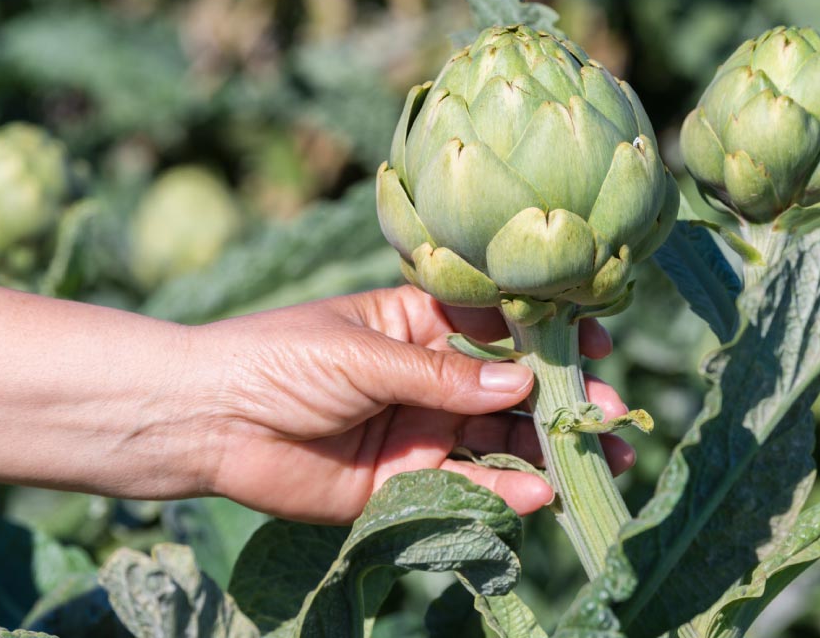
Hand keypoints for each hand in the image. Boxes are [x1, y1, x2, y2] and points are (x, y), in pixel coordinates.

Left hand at [193, 285, 635, 522]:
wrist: (207, 422)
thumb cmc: (280, 359)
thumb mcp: (367, 352)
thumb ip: (447, 377)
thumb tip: (526, 384)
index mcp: (416, 326)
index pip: (498, 329)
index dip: (548, 337)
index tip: (597, 344)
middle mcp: (426, 379)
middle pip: (509, 392)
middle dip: (561, 404)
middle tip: (612, 417)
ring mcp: (418, 431)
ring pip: (497, 442)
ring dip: (546, 452)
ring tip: (597, 461)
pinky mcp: (401, 484)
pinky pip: (464, 486)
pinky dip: (504, 493)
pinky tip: (541, 493)